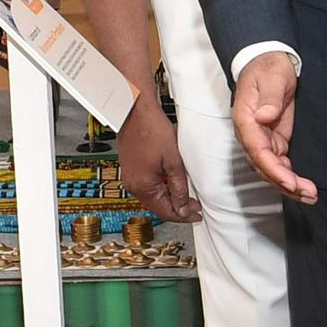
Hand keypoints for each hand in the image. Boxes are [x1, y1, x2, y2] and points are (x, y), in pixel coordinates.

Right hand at [113, 104, 199, 221]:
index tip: (196, 214)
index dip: (183, 215)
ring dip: (169, 197)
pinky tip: (171, 181)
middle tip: (194, 205)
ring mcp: (130, 178)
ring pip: (153, 197)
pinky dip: (161, 187)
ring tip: (186, 193)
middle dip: (177, 207)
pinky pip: (147, 186)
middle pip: (158, 206)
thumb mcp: (173, 161)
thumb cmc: (151, 129)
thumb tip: (182, 208)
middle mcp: (133, 186)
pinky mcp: (130, 169)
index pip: (165, 212)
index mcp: (143, 186)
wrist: (135, 110)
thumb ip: (179, 187)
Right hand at [232, 53, 316, 201]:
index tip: (291, 182)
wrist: (269, 62)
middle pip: (264, 167)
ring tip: (310, 196)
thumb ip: (269, 98)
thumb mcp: (272, 78)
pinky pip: (279, 164)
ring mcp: (262, 140)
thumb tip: (265, 117)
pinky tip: (305, 187)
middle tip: (308, 194)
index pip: (257, 152)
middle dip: (284, 184)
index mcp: (246, 121)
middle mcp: (251, 135)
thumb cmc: (268, 68)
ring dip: (289, 185)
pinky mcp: (274, 140)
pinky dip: (290, 176)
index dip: (274, 170)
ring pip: (272, 170)